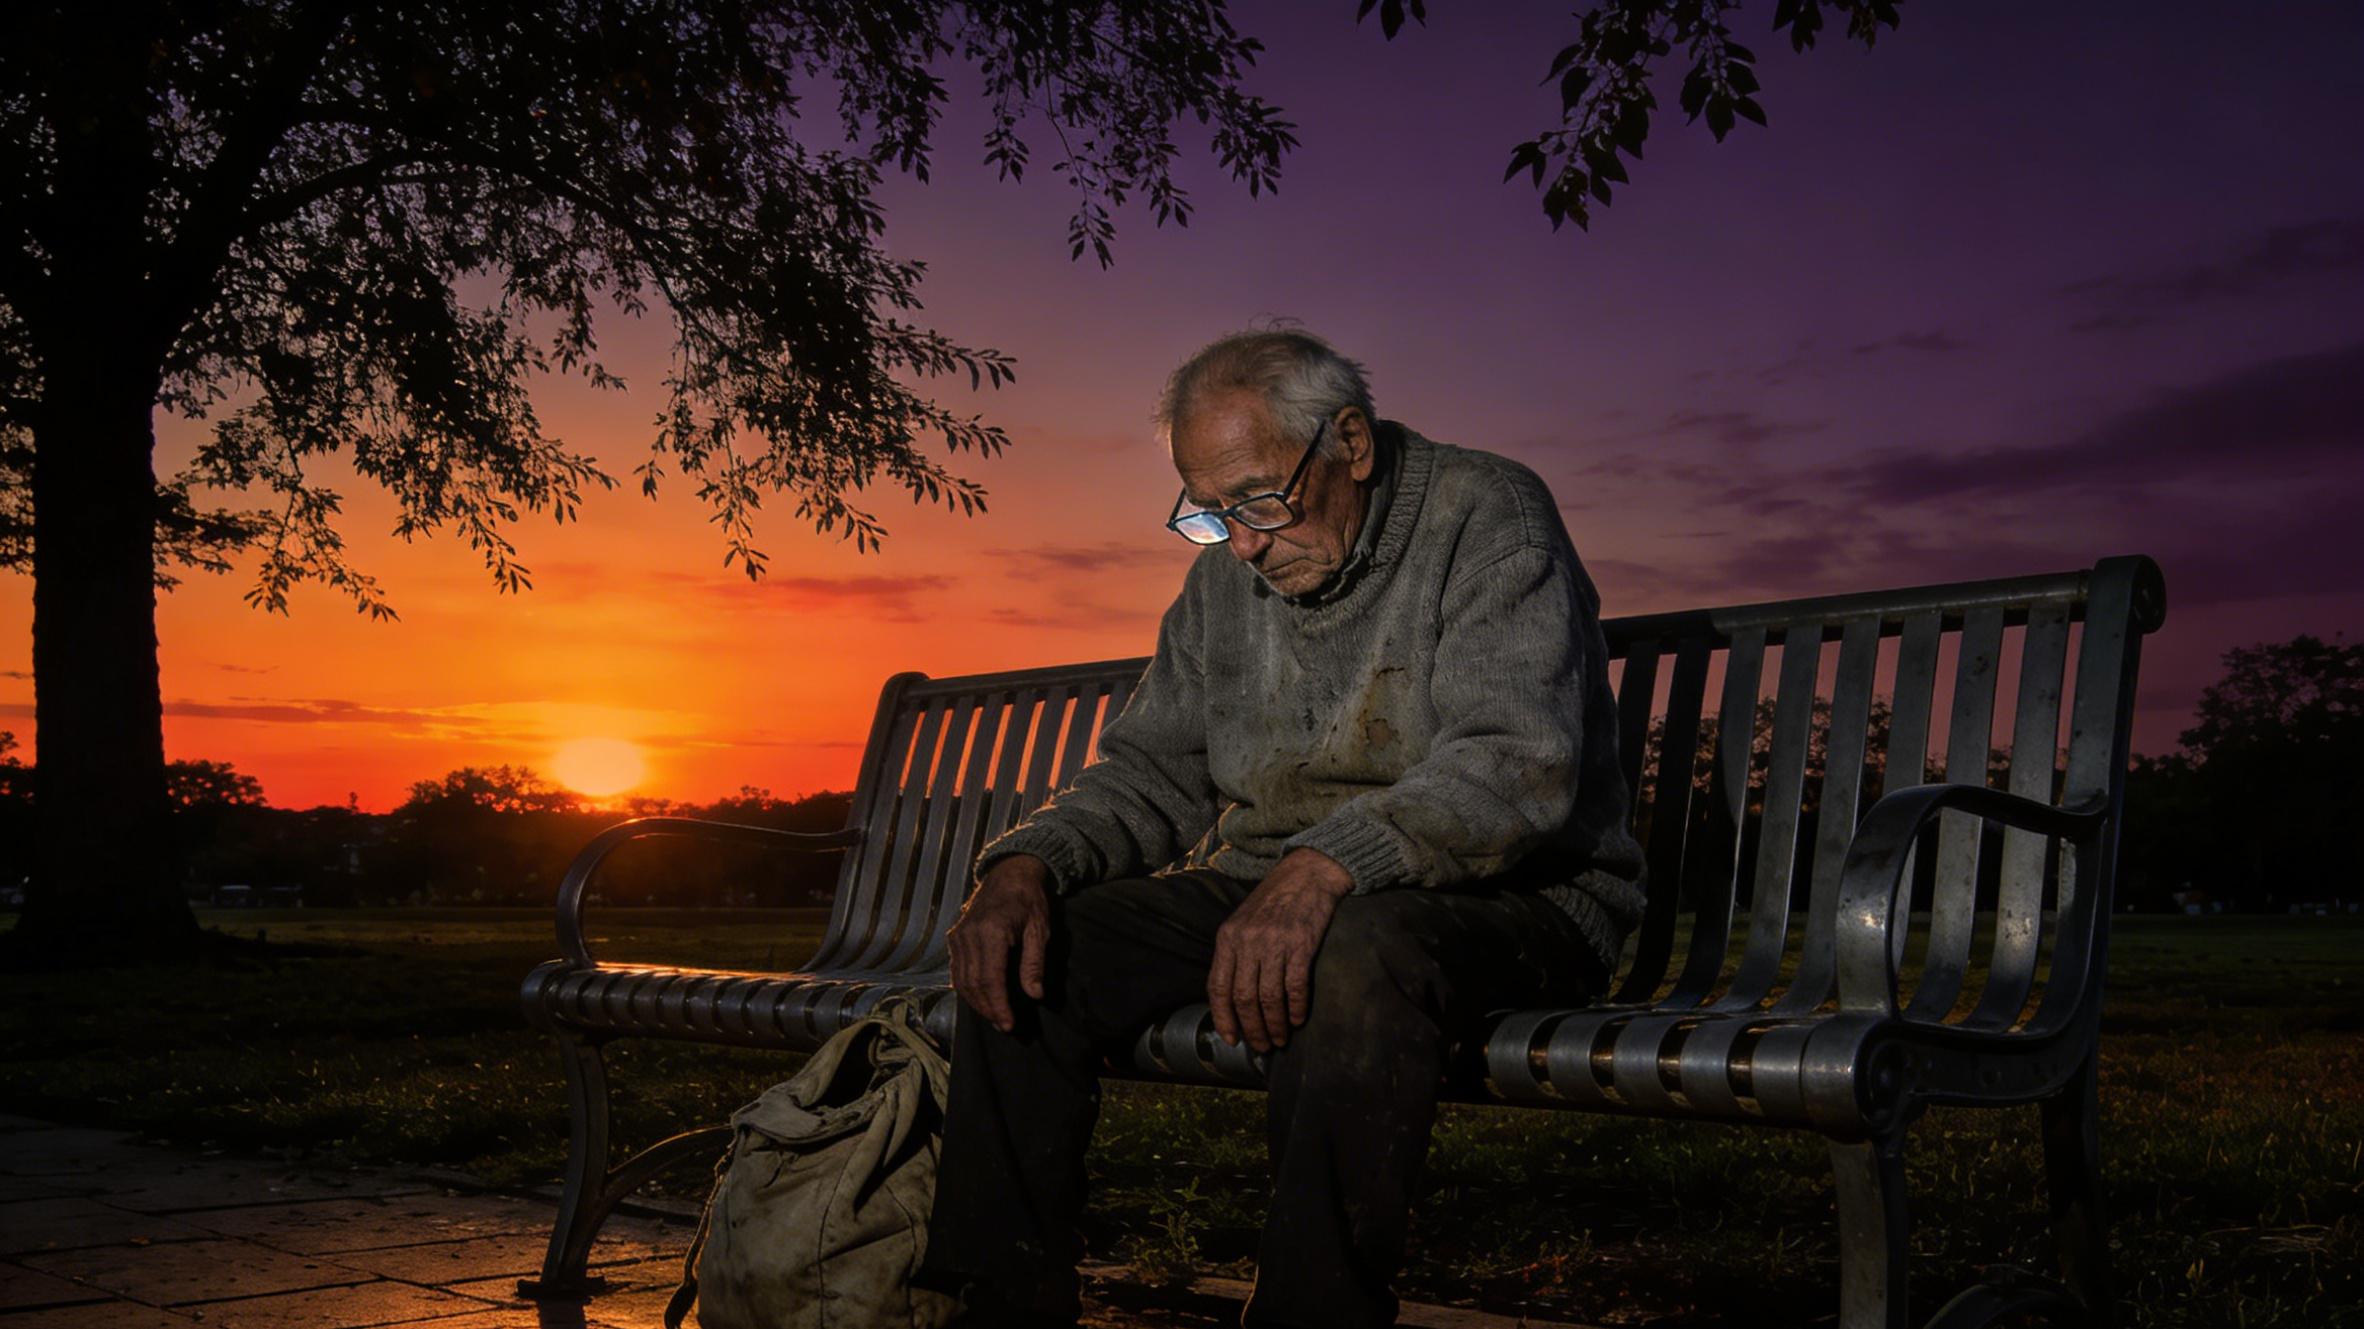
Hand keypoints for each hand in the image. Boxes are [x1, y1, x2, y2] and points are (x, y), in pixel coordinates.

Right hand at [948, 855, 1051, 1032]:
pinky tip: (981, 999)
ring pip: (961, 980)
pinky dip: (966, 989)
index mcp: (991, 932)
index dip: (998, 1006)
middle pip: (973, 984)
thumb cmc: (1029, 901)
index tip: (1009, 1025)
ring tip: (994, 1017)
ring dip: (976, 1003)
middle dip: (988, 1009)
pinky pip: (956, 971)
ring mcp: (958, 936)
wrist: (1009, 873)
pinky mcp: (954, 937)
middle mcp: (968, 935)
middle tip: (1005, 1027)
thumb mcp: (1040, 930)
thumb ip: (1034, 963)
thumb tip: (1035, 995)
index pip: (991, 980)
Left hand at [1208, 848, 1353, 1052]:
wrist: (1307, 873)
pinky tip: (1298, 1019)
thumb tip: (1231, 997)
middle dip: (1252, 1029)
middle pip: (1243, 998)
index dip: (1223, 1018)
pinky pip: (1295, 986)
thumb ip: (1235, 953)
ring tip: (1280, 1039)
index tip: (1231, 1039)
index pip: (1218, 987)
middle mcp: (1248, 941)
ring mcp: (1275, 943)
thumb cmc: (1274, 900)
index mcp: (1228, 937)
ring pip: (1269, 998)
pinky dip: (1296, 1008)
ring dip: (1274, 1025)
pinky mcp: (1301, 944)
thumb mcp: (1242, 922)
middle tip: (1261, 1045)